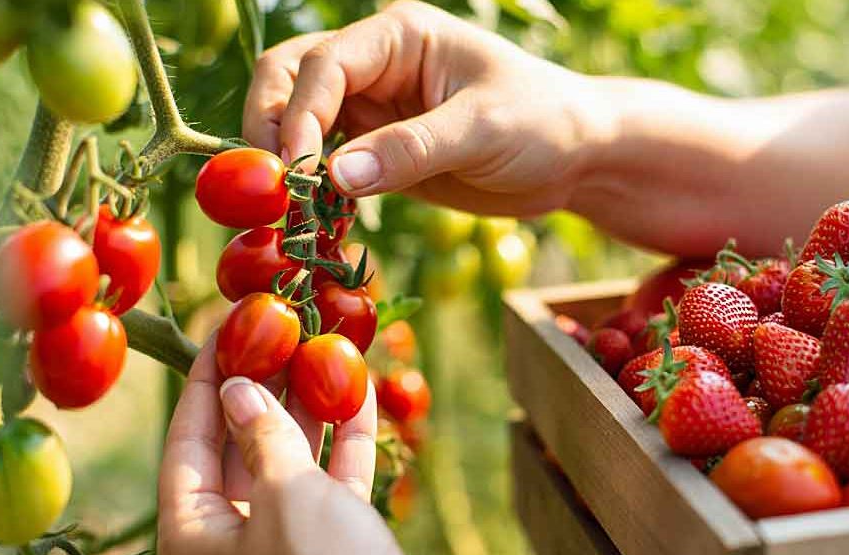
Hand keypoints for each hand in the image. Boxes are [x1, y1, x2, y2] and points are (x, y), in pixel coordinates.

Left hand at [156, 335, 445, 554]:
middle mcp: (230, 543)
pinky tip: (360, 390)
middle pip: (240, 447)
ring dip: (308, 408)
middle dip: (263, 388)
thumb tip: (238, 389)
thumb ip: (262, 434)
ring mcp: (284, 546)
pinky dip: (345, 441)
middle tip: (278, 332)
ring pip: (290, 461)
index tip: (223, 330)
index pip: (188, 442)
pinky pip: (331, 483)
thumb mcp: (285, 493)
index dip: (206, 382)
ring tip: (322, 348)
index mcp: (192, 539)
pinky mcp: (334, 548)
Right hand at [243, 0, 609, 216]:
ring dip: (286, 168)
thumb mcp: (483, 130)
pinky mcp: (377, 154)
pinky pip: (326, 170)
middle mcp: (374, 66)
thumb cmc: (544, 121)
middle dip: (271, 131)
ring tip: (291, 214)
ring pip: (297, 127)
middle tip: (274, 190)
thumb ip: (410, 149)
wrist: (577, 157)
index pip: (322, 65)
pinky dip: (314, 195)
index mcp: (398, 36)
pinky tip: (320, 225)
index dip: (298, 115)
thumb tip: (333, 177)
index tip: (296, 169)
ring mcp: (371, 110)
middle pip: (287, 83)